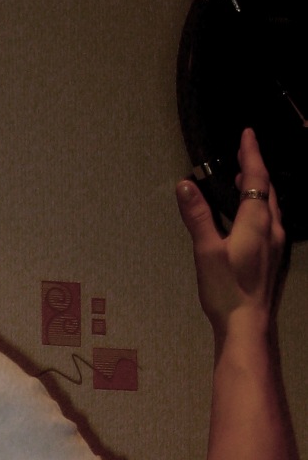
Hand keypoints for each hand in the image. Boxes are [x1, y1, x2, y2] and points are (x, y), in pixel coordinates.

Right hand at [176, 127, 284, 340]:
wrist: (247, 324)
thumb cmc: (228, 290)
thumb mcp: (206, 250)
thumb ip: (197, 216)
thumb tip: (186, 185)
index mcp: (257, 221)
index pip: (257, 177)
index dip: (252, 153)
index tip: (247, 134)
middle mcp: (271, 229)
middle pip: (269, 189)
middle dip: (257, 169)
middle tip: (244, 154)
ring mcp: (274, 244)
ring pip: (271, 205)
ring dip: (259, 189)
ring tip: (245, 180)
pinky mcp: (271, 258)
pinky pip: (270, 221)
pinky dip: (260, 208)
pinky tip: (250, 216)